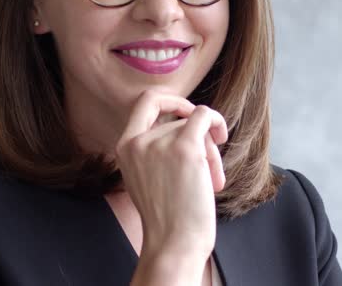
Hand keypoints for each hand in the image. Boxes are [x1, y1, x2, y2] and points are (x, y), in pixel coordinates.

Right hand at [115, 90, 227, 260]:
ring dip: (207, 148)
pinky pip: (204, 116)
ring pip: (193, 124)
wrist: (174, 243)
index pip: (144, 103)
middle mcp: (138, 141)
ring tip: (211, 178)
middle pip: (176, 119)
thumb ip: (151, 148)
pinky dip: (216, 121)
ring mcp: (160, 142)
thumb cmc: (166, 214)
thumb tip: (182, 121)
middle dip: (194, 137)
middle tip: (205, 164)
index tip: (184, 113)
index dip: (168, 101)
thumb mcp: (143, 174)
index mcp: (124, 146)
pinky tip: (221, 137)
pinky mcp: (185, 147)